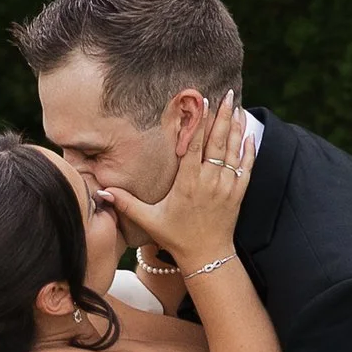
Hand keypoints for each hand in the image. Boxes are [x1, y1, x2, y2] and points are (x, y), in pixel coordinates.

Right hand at [106, 93, 254, 277]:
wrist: (208, 256)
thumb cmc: (177, 237)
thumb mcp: (149, 220)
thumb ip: (126, 203)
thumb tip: (101, 193)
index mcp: (188, 183)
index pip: (195, 145)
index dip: (200, 122)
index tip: (203, 102)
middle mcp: (209, 181)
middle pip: (218, 142)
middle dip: (223, 116)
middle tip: (228, 94)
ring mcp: (226, 186)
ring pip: (234, 150)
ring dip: (237, 127)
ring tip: (239, 106)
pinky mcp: (238, 193)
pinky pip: (247, 166)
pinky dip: (249, 149)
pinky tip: (250, 133)